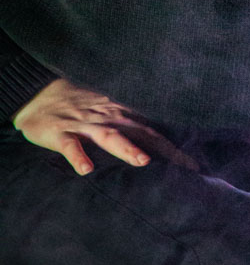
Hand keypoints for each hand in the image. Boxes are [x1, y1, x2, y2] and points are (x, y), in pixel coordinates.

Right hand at [11, 78, 195, 174]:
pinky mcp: (60, 132)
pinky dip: (78, 156)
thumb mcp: (107, 116)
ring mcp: (85, 125)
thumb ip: (128, 129)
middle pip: (140, 133)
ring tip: (143, 162)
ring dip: (127, 148)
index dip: (173, 148)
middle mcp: (108, 119)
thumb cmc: (78, 109)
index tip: (194, 165)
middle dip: (163, 150)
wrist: (40, 94)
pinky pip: (70, 145)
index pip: (153, 133)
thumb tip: (154, 148)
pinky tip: (86, 170)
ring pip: (109, 136)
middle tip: (183, 166)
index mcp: (120, 117)